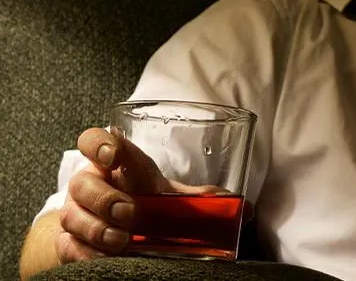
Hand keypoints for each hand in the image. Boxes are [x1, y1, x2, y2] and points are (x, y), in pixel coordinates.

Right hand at [55, 127, 251, 263]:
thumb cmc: (144, 202)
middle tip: (130, 213)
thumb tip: (245, 209)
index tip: (113, 156)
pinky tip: (106, 259)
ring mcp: (77, 213)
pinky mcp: (71, 240)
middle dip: (105, 199)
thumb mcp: (170, 197)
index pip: (94, 140)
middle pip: (81, 182)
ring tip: (123, 242)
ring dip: (97, 229)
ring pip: (72, 215)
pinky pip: (68, 246)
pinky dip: (86, 254)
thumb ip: (202, 199)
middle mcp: (91, 185)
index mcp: (115, 165)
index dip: (98, 143)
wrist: (115, 230)